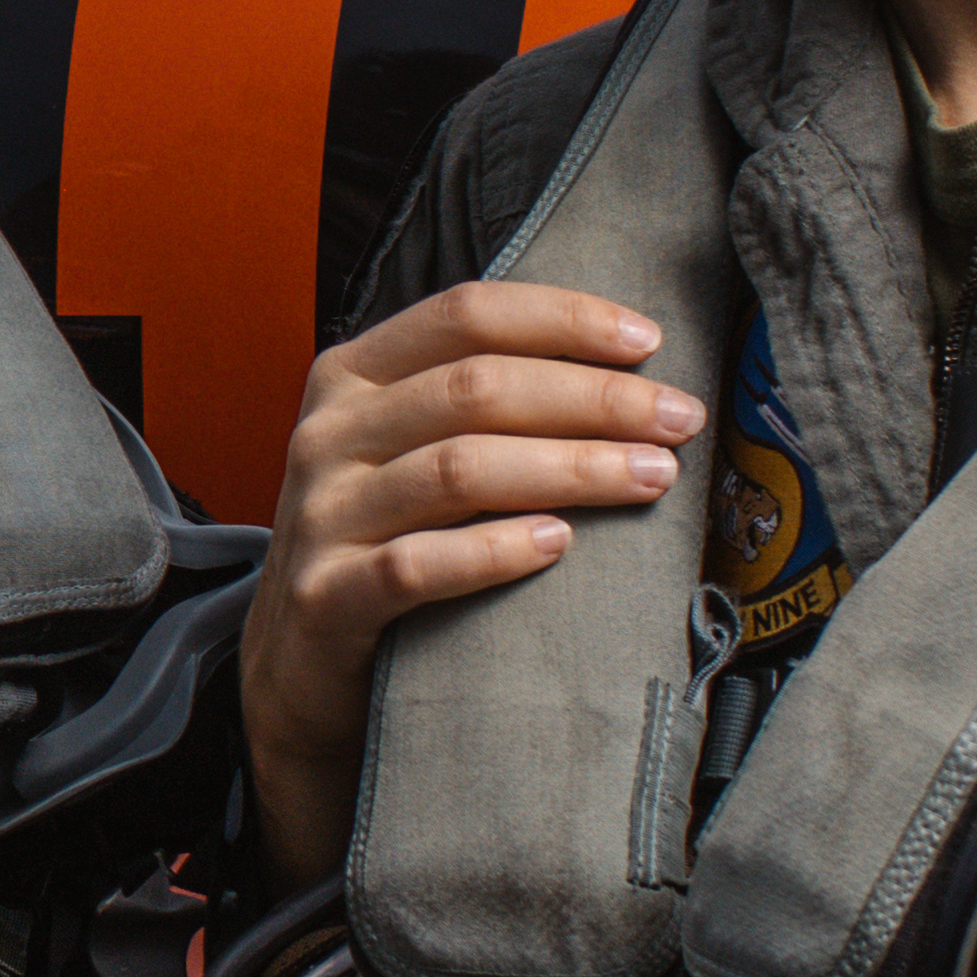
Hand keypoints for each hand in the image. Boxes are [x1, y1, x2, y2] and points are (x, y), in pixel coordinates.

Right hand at [244, 281, 697, 875]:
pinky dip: (495, 551)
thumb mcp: (404, 449)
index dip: (563, 319)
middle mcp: (329, 433)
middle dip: (594, 399)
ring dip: (573, 468)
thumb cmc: (382, 541)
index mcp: (351, 375)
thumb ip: (475, 401)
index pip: (466, 313)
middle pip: (477, 388)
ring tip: (652, 478)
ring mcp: (322, 514)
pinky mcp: (327, 595)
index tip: (649, 343)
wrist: (297, 662)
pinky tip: (559, 544)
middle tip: (679, 421)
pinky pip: (417, 565)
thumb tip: (621, 370)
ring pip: (459, 469)